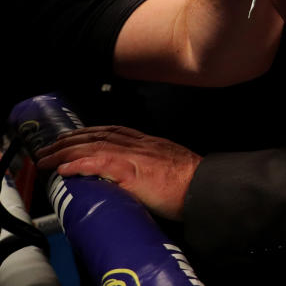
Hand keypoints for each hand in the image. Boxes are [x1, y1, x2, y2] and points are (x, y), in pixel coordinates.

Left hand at [36, 126, 200, 220]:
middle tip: (49, 148)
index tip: (72, 138)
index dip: (89, 133)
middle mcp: (139, 145)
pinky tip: (64, 169)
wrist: (205, 187)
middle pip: (98, 135)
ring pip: (93, 145)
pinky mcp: (132, 172)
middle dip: (70, 140)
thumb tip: (137, 177)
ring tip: (47, 158)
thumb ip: (151, 167)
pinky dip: (79, 163)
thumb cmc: (192, 183)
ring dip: (65, 151)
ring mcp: (135, 156)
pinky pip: (100, 162)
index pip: (112, 131)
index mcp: (148, 144)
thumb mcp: (170, 166)